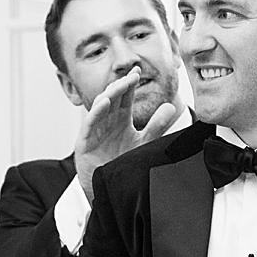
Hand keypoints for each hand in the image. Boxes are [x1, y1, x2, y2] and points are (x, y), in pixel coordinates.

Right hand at [74, 69, 176, 203]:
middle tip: (134, 74)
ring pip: (100, 106)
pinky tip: (105, 102)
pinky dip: (97, 111)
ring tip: (122, 84)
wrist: (110, 186)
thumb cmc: (123, 163)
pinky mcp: (85, 140)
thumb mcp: (144, 142)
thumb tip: (171, 107)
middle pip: (113, 97)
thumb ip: (157, 126)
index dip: (131, 83)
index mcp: (121, 118)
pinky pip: (90, 123)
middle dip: (122, 84)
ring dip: (111, 93)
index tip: (139, 71)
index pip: (125, 96)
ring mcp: (95, 129)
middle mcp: (107, 120)